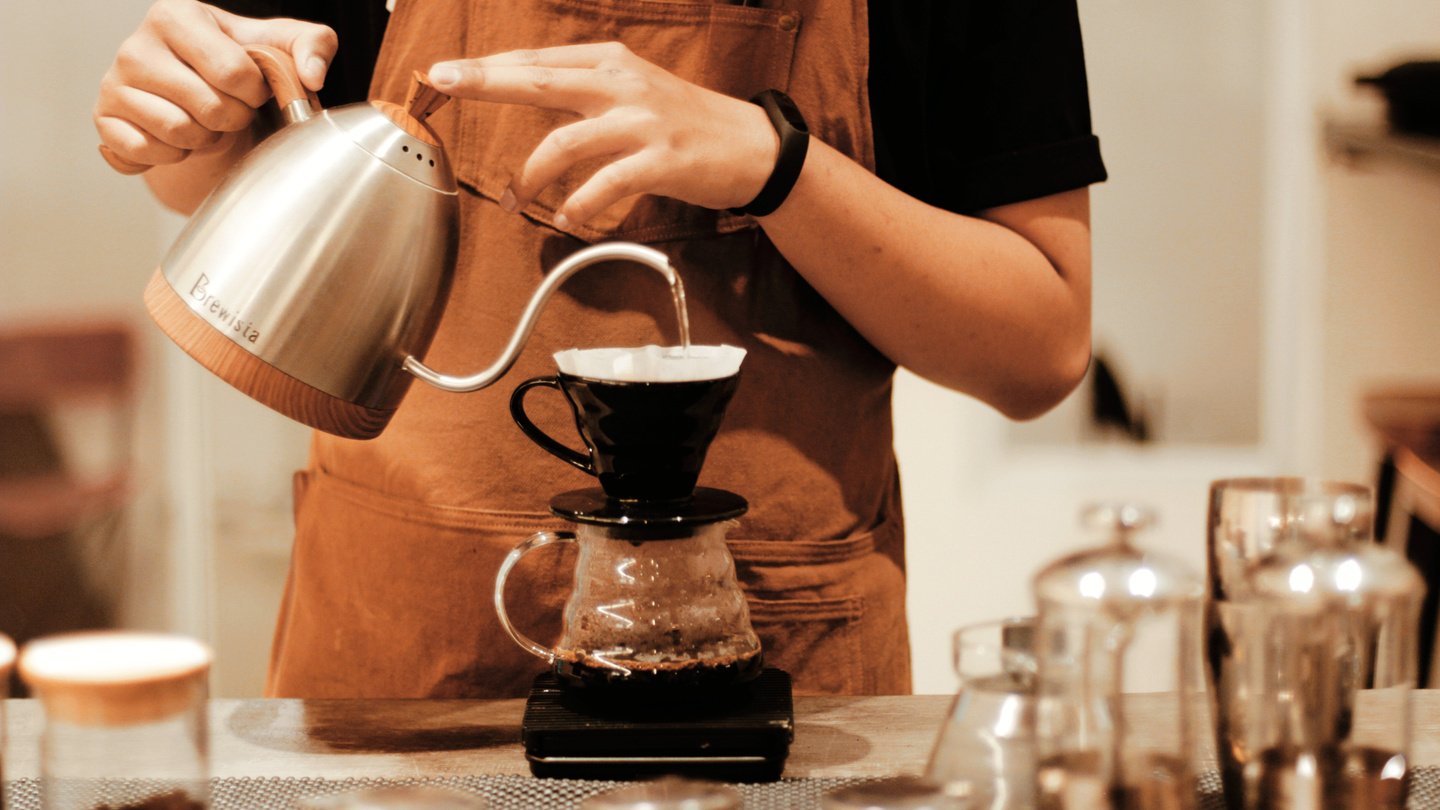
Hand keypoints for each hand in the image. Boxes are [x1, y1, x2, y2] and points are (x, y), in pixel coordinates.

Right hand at [95, 0, 336, 170]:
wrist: (198, 97)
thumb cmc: (239, 68)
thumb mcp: (280, 46)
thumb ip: (313, 45)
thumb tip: (312, 77)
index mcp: (177, 15)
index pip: (234, 72)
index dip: (255, 92)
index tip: (250, 87)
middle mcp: (136, 44)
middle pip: (210, 107)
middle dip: (233, 118)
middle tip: (227, 107)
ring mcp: (114, 82)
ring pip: (180, 133)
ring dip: (205, 138)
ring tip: (203, 120)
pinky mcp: (104, 119)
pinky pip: (148, 152)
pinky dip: (173, 155)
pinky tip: (177, 136)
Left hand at [428, 43, 778, 227]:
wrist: (750, 147)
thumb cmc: (684, 123)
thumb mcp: (632, 91)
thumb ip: (583, 91)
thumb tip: (524, 92)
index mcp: (610, 62)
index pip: (536, 60)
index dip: (487, 66)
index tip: (445, 71)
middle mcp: (622, 84)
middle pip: (538, 80)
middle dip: (486, 81)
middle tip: (444, 83)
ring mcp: (641, 122)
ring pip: (564, 143)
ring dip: (529, 177)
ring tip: (514, 201)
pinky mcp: (659, 162)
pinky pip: (603, 185)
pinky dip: (577, 206)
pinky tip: (565, 218)